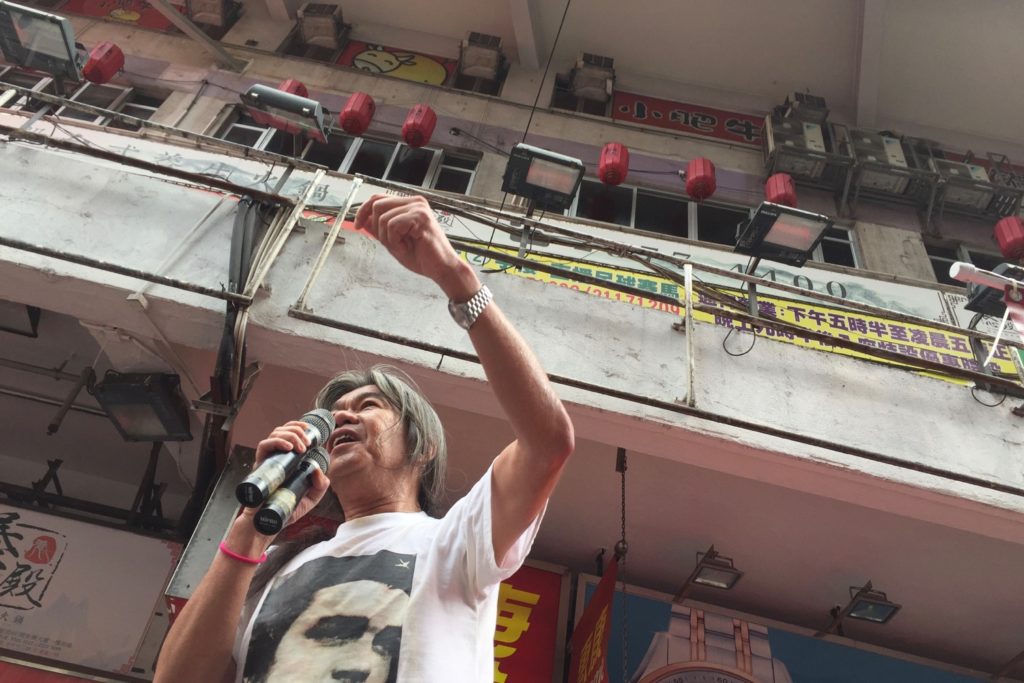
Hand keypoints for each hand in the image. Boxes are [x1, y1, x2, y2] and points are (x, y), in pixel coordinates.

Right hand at [240, 421, 330, 534]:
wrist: (268, 523)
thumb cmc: (286, 509)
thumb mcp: (310, 498)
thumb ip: (320, 486)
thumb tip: (319, 471)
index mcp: (288, 459)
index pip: (290, 433)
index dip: (300, 427)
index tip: (312, 432)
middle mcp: (276, 456)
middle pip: (283, 429)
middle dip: (297, 430)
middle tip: (308, 442)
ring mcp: (267, 460)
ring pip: (275, 434)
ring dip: (290, 435)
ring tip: (301, 447)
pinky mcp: (258, 466)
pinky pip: (263, 446)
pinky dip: (277, 442)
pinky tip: (289, 448)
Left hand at [354, 194, 478, 298]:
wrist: (441, 269)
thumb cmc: (422, 256)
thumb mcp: (393, 241)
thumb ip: (379, 229)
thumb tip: (362, 220)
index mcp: (409, 204)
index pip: (378, 198)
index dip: (363, 211)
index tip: (357, 225)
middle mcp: (415, 201)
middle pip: (377, 205)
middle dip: (377, 229)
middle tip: (391, 244)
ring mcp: (418, 207)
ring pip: (383, 218)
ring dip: (388, 239)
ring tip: (403, 247)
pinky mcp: (420, 217)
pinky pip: (393, 226)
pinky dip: (395, 241)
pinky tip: (407, 247)